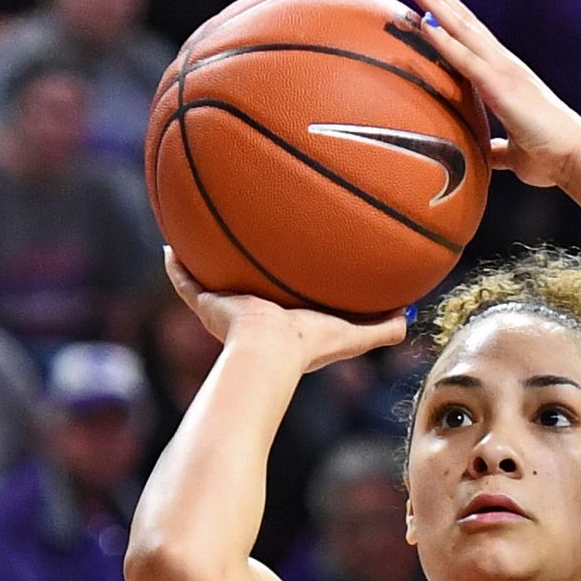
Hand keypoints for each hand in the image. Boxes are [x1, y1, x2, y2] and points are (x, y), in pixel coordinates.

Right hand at [164, 248, 405, 373]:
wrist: (269, 349)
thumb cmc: (309, 344)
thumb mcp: (352, 334)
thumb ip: (382, 329)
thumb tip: (411, 317)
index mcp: (279, 320)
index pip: (279, 299)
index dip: (282, 284)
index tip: (285, 260)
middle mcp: (248, 313)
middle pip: (240, 284)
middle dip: (239, 264)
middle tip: (241, 236)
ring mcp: (223, 307)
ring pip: (208, 279)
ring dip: (203, 259)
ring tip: (198, 230)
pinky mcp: (205, 303)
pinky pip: (185, 281)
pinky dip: (176, 265)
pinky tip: (169, 243)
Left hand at [401, 0, 580, 188]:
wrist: (576, 160)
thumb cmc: (549, 157)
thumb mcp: (515, 151)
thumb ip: (499, 148)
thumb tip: (489, 153)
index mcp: (504, 74)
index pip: (470, 35)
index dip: (448, 10)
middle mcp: (502, 63)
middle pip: (463, 19)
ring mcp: (502, 71)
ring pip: (461, 29)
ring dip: (434, 2)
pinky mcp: (500, 87)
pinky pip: (464, 60)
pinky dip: (443, 40)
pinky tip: (424, 20)